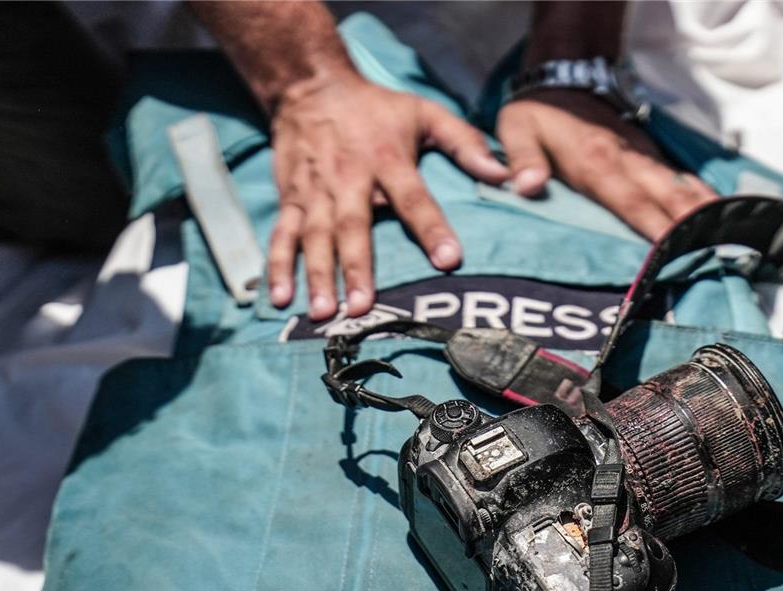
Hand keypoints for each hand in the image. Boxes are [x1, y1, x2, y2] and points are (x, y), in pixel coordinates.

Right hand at [266, 73, 510, 319]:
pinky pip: (283, 235)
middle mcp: (349, 179)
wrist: (310, 86)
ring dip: (317, 275)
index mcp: (387, 159)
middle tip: (361, 306)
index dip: (431, 228)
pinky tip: (278, 297)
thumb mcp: (425, 113)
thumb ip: (465, 142)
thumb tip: (504, 175)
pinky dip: (278, 266)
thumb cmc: (376, 108)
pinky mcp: (290, 199)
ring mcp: (315, 192)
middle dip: (357, 268)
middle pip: (353, 227)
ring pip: (315, 237)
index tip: (449, 260)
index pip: (414, 198)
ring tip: (323, 312)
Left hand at [496, 89, 716, 239]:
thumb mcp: (517, 131)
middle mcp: (628, 162)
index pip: (631, 203)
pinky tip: (719, 216)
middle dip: (694, 228)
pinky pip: (681, 179)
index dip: (655, 230)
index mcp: (596, 164)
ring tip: (733, 242)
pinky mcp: (649, 154)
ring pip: (683, 187)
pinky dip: (701, 198)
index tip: (676, 256)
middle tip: (720, 257)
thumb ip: (522, 160)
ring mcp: (643, 157)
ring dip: (707, 214)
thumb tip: (526, 187)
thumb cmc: (537, 112)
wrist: (566, 74)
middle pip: (669, 198)